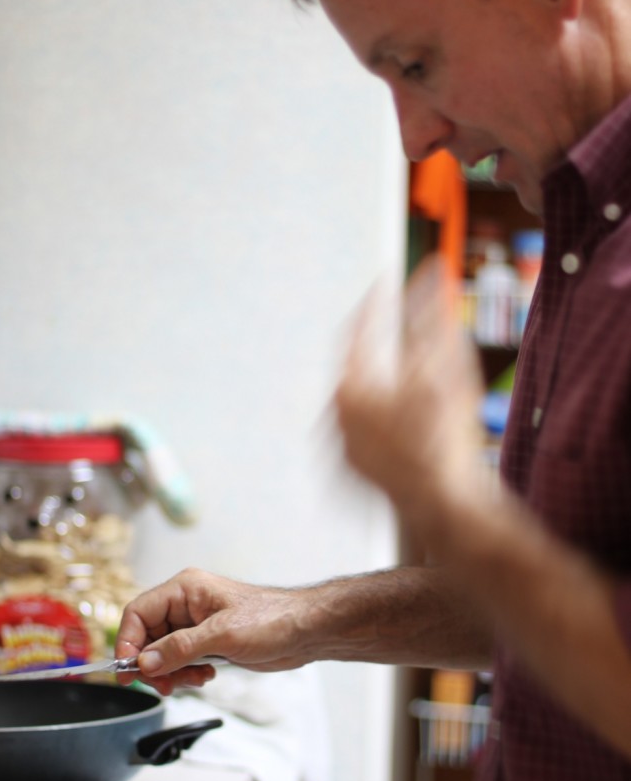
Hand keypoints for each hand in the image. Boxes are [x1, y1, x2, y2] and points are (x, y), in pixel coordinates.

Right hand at [115, 568, 310, 692]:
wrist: (305, 631)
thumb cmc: (272, 619)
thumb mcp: (222, 635)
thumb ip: (180, 649)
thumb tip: (145, 663)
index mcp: (185, 589)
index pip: (138, 613)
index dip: (128, 642)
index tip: (129, 670)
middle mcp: (186, 605)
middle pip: (146, 636)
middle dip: (152, 664)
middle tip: (165, 685)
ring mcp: (196, 624)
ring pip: (162, 652)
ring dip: (171, 672)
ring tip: (193, 680)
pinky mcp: (207, 642)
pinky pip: (180, 660)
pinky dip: (185, 673)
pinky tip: (205, 676)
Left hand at [334, 257, 485, 539]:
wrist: (443, 505)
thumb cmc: (444, 436)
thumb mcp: (447, 367)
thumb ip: (435, 316)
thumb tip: (433, 275)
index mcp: (349, 384)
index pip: (359, 329)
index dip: (377, 303)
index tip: (387, 284)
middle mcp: (334, 415)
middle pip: (358, 367)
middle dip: (383, 350)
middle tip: (404, 336)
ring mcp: (339, 447)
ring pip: (362, 404)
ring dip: (385, 390)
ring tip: (415, 392)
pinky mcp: (351, 473)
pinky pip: (365, 436)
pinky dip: (384, 425)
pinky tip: (410, 429)